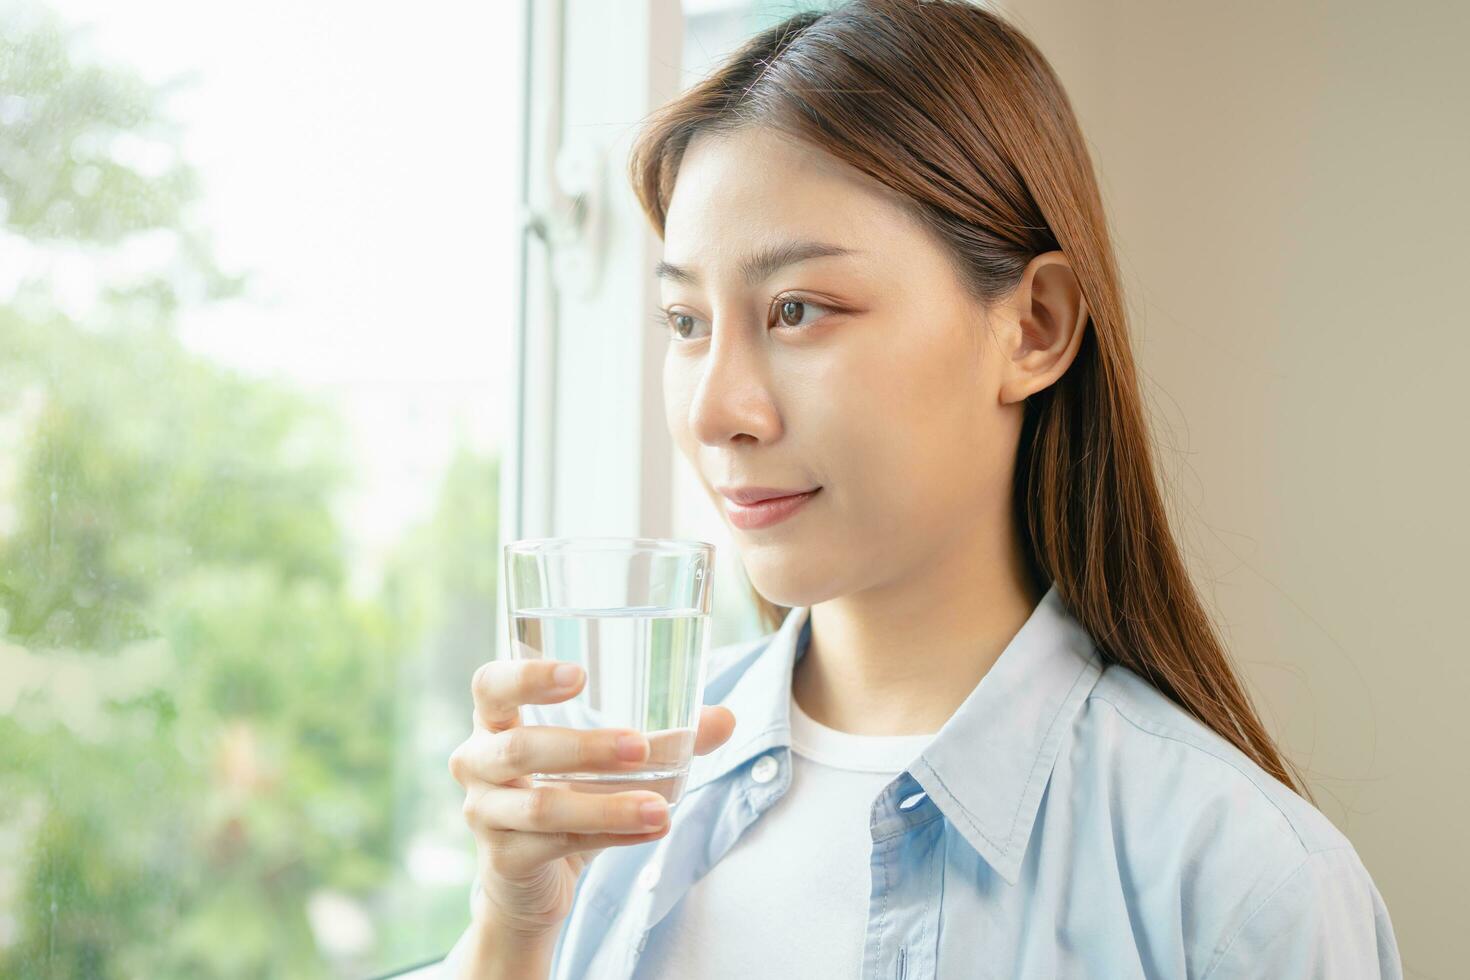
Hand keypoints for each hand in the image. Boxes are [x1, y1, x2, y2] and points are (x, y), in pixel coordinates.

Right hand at [448, 658, 736, 939]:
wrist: (529, 879)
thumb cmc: (565, 795)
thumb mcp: (606, 764)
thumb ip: (660, 739)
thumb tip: (725, 718)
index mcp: (495, 721)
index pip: (490, 686)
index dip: (526, 676)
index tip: (579, 674)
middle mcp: (477, 763)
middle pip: (520, 748)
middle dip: (585, 747)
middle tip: (639, 746)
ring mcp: (485, 813)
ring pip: (543, 806)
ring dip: (607, 805)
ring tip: (661, 808)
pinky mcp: (504, 859)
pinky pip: (557, 845)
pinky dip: (609, 836)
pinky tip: (650, 831)